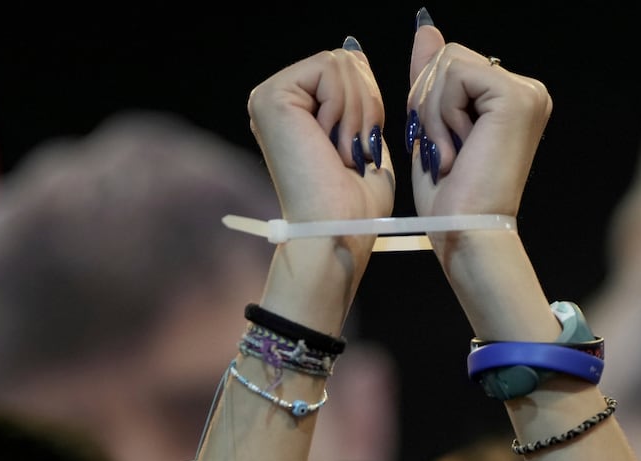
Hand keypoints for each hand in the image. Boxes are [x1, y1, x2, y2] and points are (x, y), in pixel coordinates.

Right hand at [248, 40, 396, 240]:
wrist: (339, 230)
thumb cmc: (355, 202)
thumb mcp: (365, 134)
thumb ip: (359, 93)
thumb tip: (352, 50)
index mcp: (298, 109)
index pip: (350, 69)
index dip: (370, 104)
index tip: (359, 149)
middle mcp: (279, 100)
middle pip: (346, 61)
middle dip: (366, 106)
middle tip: (351, 152)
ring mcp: (270, 97)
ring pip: (341, 63)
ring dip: (357, 112)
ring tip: (341, 152)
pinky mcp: (270, 97)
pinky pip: (330, 68)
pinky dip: (344, 107)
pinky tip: (329, 142)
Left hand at [406, 21, 551, 220]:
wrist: (466, 232)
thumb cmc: (451, 197)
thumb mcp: (432, 125)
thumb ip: (432, 76)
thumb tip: (426, 27)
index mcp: (512, 98)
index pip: (453, 63)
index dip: (429, 99)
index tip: (440, 145)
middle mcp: (528, 91)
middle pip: (449, 56)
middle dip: (428, 103)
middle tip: (445, 152)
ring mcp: (526, 92)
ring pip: (448, 63)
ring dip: (433, 113)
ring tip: (452, 154)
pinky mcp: (515, 96)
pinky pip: (454, 74)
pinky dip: (442, 113)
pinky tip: (459, 148)